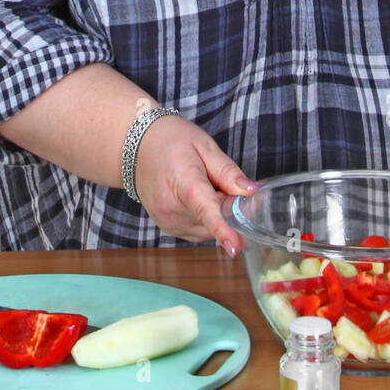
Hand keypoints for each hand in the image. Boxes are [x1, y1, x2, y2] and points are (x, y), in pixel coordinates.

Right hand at [132, 115, 257, 255]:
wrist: (138, 147)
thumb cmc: (171, 141)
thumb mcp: (204, 146)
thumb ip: (228, 171)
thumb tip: (251, 191)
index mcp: (184, 182)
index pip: (205, 210)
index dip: (223, 230)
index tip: (235, 248)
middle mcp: (172, 208)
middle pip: (214, 220)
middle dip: (226, 207)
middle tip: (217, 181)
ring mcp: (167, 221)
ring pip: (208, 230)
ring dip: (214, 214)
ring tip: (201, 186)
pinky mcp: (168, 228)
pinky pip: (198, 231)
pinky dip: (204, 219)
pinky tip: (195, 198)